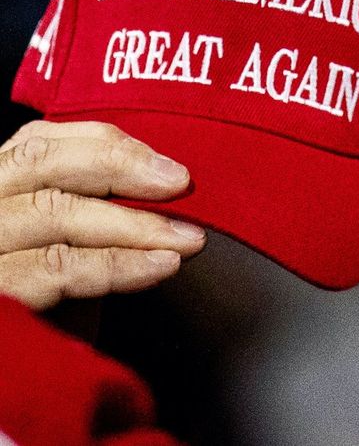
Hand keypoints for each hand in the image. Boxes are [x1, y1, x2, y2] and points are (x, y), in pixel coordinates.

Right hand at [0, 120, 204, 309]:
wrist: (10, 370)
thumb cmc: (34, 299)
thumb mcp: (59, 242)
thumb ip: (89, 205)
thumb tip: (161, 180)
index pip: (39, 142)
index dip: (107, 145)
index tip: (166, 163)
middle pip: (42, 164)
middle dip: (122, 169)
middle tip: (181, 184)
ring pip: (57, 214)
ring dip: (136, 224)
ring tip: (187, 238)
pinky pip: (58, 268)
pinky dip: (118, 265)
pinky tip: (160, 267)